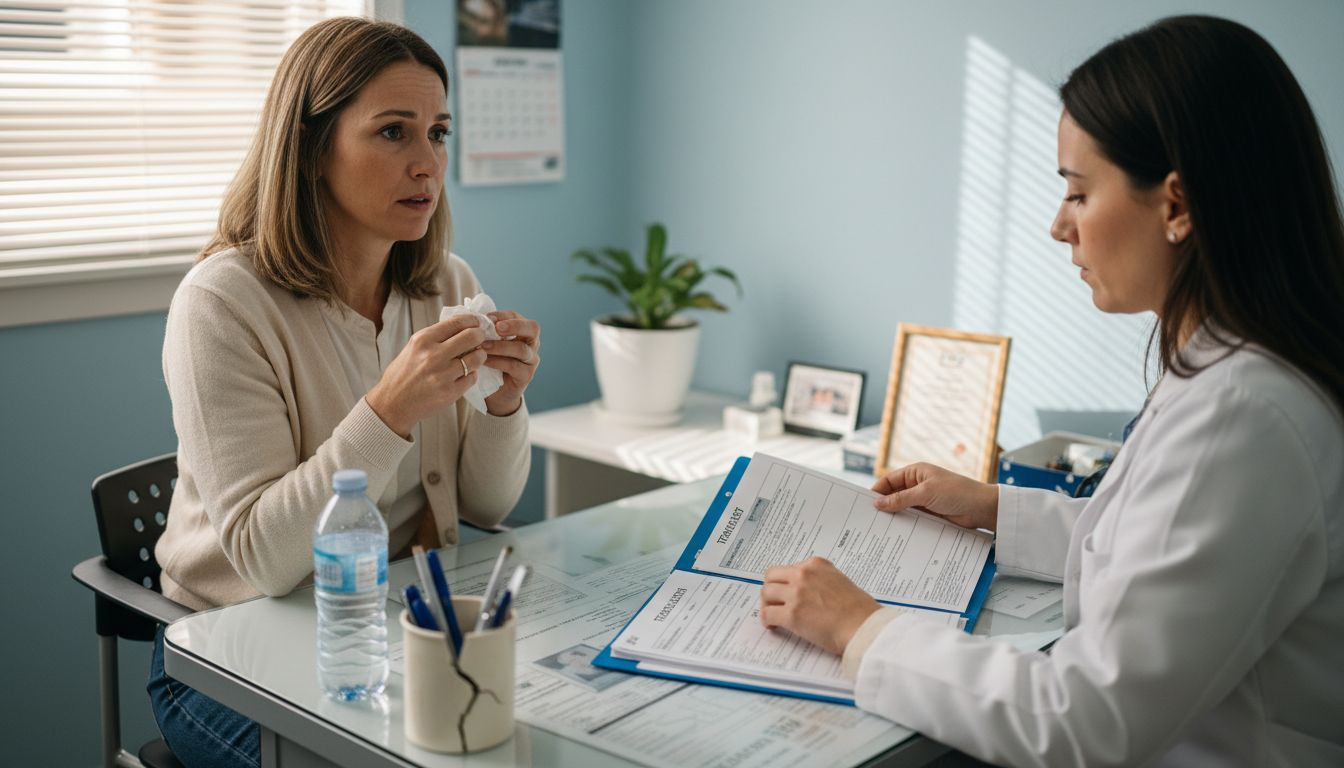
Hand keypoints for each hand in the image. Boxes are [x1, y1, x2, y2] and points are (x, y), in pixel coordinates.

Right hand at [366, 315, 486, 436]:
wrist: (392, 403)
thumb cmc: (403, 374)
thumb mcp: (413, 348)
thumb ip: (436, 337)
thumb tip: (462, 325)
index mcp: (423, 340)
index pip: (457, 322)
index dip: (472, 320)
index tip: (476, 323)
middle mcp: (433, 355)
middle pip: (471, 337)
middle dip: (480, 336)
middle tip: (480, 339)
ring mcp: (443, 375)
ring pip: (476, 358)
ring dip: (479, 356)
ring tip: (475, 357)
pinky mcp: (450, 392)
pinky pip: (472, 378)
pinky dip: (471, 374)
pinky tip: (464, 374)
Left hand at [481, 310, 540, 416]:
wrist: (495, 392)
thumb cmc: (490, 362)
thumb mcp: (488, 344)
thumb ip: (485, 331)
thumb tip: (470, 317)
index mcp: (522, 331)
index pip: (516, 316)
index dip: (502, 315)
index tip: (485, 318)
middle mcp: (531, 344)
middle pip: (533, 329)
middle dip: (514, 326)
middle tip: (496, 327)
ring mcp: (531, 360)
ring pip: (521, 349)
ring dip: (500, 346)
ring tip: (483, 346)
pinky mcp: (526, 376)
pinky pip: (514, 366)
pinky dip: (498, 362)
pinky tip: (484, 361)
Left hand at [758, 557, 879, 655]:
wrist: (864, 627)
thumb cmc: (859, 610)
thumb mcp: (840, 581)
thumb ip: (821, 581)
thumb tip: (808, 592)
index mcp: (816, 565)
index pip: (789, 568)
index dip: (785, 582)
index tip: (785, 591)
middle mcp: (804, 575)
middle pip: (772, 577)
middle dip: (771, 590)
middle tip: (774, 602)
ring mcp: (797, 593)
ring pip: (766, 593)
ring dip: (767, 604)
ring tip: (773, 614)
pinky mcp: (792, 614)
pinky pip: (767, 614)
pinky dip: (767, 620)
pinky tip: (774, 626)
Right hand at [872, 462, 999, 531]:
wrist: (982, 508)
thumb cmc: (956, 492)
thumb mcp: (925, 493)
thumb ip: (900, 499)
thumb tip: (878, 503)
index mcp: (915, 472)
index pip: (888, 480)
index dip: (876, 491)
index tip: (864, 505)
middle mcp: (917, 484)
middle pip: (894, 495)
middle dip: (883, 506)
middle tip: (869, 520)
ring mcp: (924, 500)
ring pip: (902, 508)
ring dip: (895, 517)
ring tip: (880, 530)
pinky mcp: (930, 514)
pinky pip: (913, 518)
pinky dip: (905, 524)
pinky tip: (897, 533)